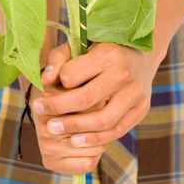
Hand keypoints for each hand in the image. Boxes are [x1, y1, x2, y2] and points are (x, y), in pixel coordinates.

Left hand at [30, 41, 158, 173]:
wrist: (142, 55)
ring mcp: (135, 93)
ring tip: (54, 130)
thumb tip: (45, 80)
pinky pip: (117, 130)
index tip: (46, 88)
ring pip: (102, 120)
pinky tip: (77, 140)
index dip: (58, 83)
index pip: (73, 75)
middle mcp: (123, 73)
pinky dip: (95, 139)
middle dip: (59, 110)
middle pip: (85, 99)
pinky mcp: (141, 109)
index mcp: (107, 54)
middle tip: (40, 115)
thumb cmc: (104, 49)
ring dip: (75, 128)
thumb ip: (60, 58)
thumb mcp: (82, 43)